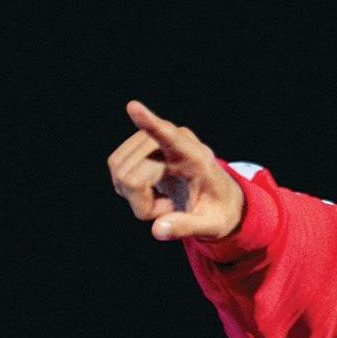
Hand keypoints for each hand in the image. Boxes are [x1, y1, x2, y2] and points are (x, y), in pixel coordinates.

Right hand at [106, 100, 245, 240]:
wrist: (218, 197)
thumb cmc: (217, 211)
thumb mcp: (210, 226)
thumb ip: (186, 227)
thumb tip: (157, 230)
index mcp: (197, 158)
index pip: (170, 138)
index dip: (150, 124)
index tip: (133, 107)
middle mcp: (173, 140)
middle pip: (131, 174)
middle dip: (141, 203)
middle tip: (169, 210)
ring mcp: (153, 139)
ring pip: (120, 172)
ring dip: (136, 197)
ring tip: (163, 200)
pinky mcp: (138, 145)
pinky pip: (117, 171)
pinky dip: (131, 191)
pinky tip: (153, 192)